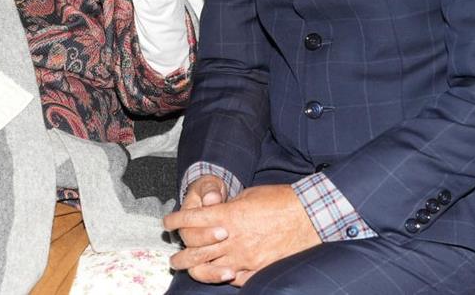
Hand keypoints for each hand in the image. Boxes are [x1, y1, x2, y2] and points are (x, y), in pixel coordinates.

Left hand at [164, 183, 320, 285]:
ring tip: (185, 268)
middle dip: (180, 254)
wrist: (307, 216)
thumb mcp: (247, 195)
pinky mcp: (257, 269)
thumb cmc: (278, 200)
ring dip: (194, 269)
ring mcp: (244, 257)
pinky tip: (217, 273)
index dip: (176, 220)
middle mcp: (232, 239)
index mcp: (228, 216)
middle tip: (173, 256)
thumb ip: (227, 207)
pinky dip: (221, 276)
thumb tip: (213, 211)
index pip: (192, 219)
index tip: (167, 222)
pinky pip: (232, 279)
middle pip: (195, 251)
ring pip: (209, 269)